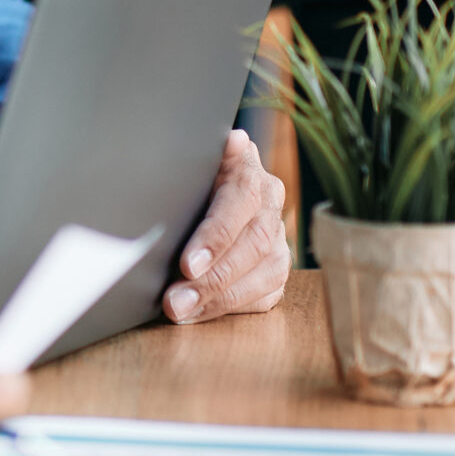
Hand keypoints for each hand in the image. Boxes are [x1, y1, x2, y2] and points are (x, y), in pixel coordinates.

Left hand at [162, 129, 289, 324]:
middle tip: (175, 300)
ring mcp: (280, 240)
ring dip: (220, 299)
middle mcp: (272, 206)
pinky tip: (198, 315)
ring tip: (181, 312)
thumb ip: (212, 153)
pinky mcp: (276, 269)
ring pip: (264, 275)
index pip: (240, 205)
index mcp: (251, 175)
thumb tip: (234, 140)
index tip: (186, 264)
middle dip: (213, 278)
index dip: (215, 237)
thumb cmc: (194, 174)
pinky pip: (263, 295)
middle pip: (253, 246)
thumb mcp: (195, 158)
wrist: (215, 181)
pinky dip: (230, 309)